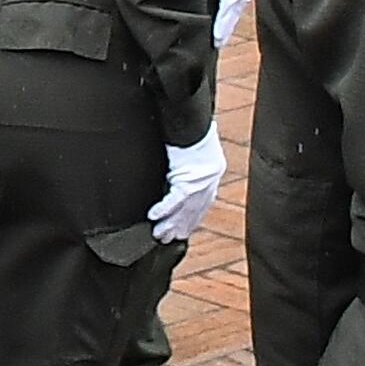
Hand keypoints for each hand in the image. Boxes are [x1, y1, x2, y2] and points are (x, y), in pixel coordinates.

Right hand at [150, 128, 225, 245]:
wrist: (197, 126)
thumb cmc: (196, 134)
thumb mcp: (199, 153)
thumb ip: (192, 164)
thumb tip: (180, 166)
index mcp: (210, 180)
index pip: (200, 206)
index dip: (191, 221)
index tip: (182, 231)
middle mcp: (207, 186)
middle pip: (191, 213)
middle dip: (179, 228)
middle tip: (166, 239)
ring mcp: (198, 186)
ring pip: (182, 212)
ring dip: (169, 225)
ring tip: (158, 234)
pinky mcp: (186, 181)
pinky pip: (174, 201)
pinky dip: (163, 210)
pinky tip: (153, 217)